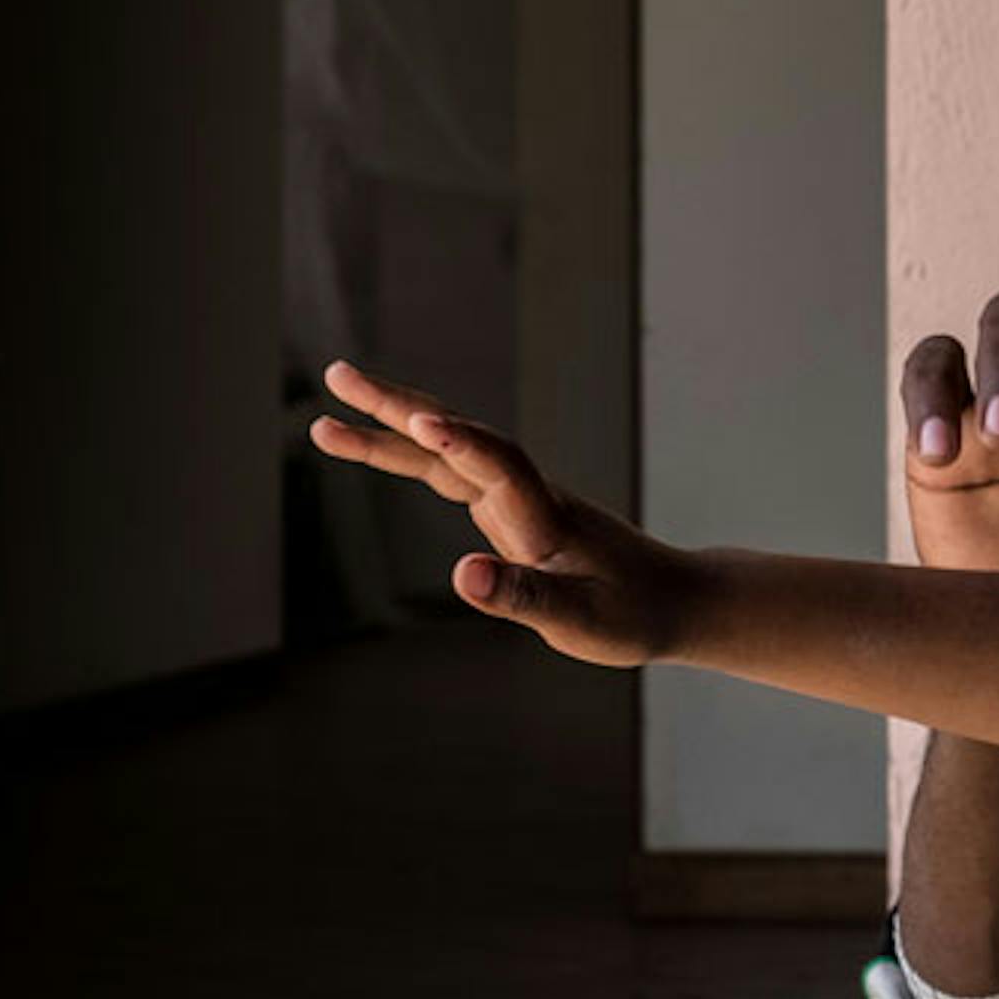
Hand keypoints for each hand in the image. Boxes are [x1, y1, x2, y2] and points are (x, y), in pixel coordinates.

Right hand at [308, 359, 700, 666]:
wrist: (673, 599)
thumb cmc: (631, 615)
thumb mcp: (580, 623)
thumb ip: (522, 598)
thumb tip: (464, 574)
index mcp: (548, 521)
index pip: (502, 467)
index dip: (462, 443)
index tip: (420, 421)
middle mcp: (530, 497)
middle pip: (459, 438)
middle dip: (397, 408)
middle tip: (336, 375)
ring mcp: (518, 498)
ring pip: (447, 451)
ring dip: (391, 427)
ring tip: (326, 417)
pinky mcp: (511, 509)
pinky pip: (453, 471)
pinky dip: (413, 455)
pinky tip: (379, 443)